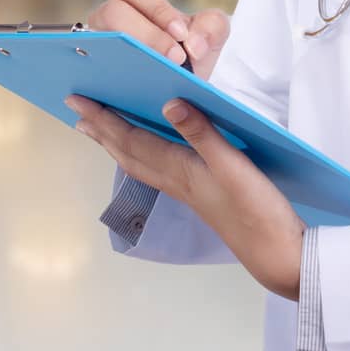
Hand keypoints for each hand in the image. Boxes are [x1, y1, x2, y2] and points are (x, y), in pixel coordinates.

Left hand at [68, 94, 304, 300]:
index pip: (131, 139)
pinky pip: (154, 168)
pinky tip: (144, 152)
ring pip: (138, 162)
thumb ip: (202, 132)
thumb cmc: (255, 208)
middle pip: (127, 152)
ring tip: (98, 130)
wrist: (273, 251)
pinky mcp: (197, 193)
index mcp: (178, 168)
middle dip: (101, 130)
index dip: (104, 118)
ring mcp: (184, 189)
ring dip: (115, 143)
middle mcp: (174, 179)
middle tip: (76, 110)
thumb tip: (168, 104)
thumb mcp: (232, 165)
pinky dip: (139, 154)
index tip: (78, 100)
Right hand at [87, 0, 230, 80]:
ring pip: (99, 41)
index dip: (156, 7)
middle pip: (112, 12)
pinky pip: (92, 73)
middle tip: (176, 58)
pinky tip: (137, 93)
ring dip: (129, 56)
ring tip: (158, 74)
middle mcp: (108, 17)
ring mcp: (97, 44)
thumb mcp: (209, 37)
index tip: (181, 33)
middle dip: (146, 35)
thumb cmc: (189, 53)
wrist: (182, 88)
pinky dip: (111, 80)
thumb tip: (194, 45)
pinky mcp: (93, 73)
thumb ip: (212, 28)